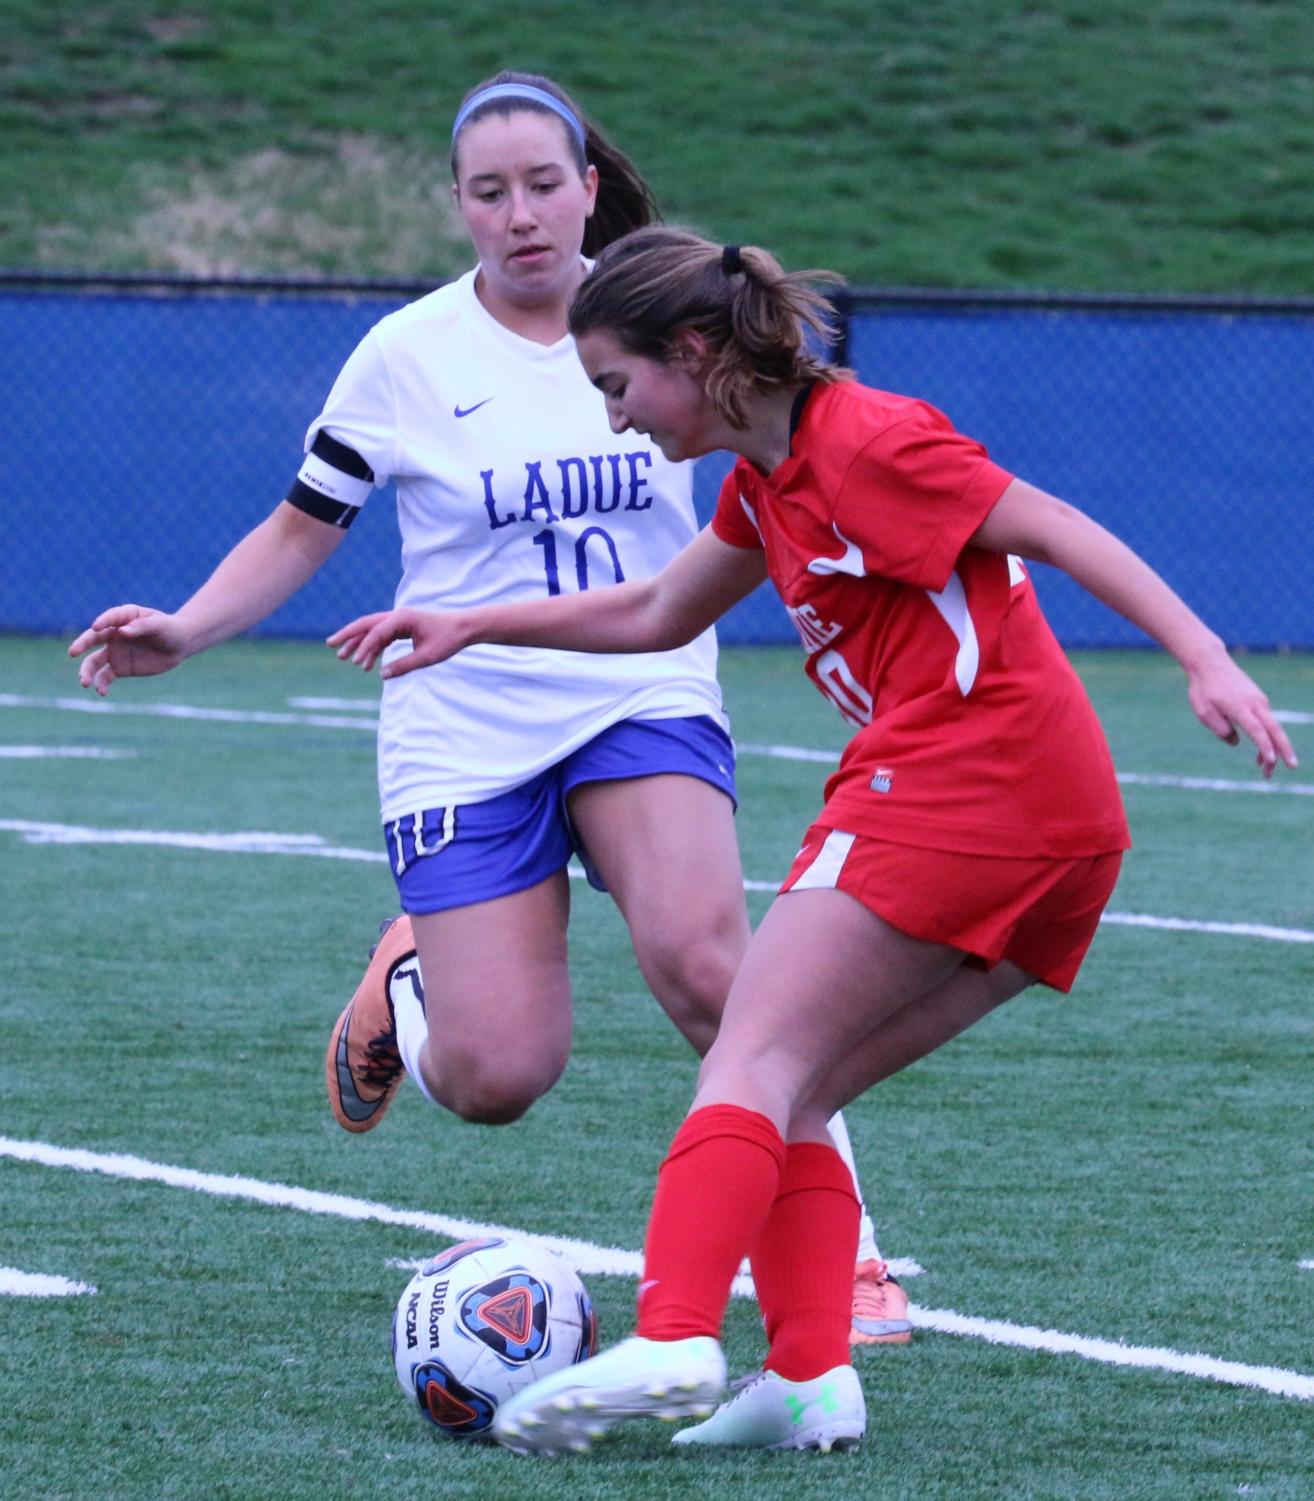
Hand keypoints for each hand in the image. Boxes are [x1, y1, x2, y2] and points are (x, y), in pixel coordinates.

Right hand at [67, 605, 190, 695]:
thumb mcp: (160, 626)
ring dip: (87, 671)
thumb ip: (142, 627)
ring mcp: (115, 651)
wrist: (179, 646)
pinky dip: (101, 684)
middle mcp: (114, 634)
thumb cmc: (170, 629)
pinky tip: (102, 692)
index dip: (102, 621)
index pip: (110, 618)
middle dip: (82, 645)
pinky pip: (105, 676)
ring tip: (84, 682)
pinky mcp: (119, 668)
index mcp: (124, 617)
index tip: (96, 626)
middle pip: (93, 638)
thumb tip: (123, 631)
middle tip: (72, 652)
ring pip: (94, 661)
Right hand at [327, 608, 467, 677]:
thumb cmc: (448, 640)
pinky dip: (373, 648)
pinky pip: (382, 637)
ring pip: (372, 630)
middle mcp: (398, 616)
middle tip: (330, 645)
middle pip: (366, 624)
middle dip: (348, 635)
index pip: (377, 631)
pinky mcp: (402, 628)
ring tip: (344, 658)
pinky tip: (366, 664)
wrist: (464, 629)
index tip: (355, 662)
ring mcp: (399, 621)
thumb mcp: (427, 656)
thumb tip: (382, 675)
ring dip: (358, 643)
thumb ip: (404, 665)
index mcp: (403, 618)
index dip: (365, 647)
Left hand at [1186, 652, 1298, 777]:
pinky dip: (1267, 738)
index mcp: (1240, 708)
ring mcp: (1259, 701)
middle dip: (1284, 750)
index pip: (1257, 731)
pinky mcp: (1258, 700)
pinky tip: (1260, 754)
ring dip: (1273, 748)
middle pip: (1274, 730)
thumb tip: (1236, 743)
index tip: (1270, 761)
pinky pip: (1266, 722)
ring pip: (1272, 727)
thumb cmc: (1204, 689)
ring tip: (1266, 771)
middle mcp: (1255, 704)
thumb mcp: (1204, 712)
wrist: (1210, 663)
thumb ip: (1220, 729)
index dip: (1265, 747)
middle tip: (1291, 767)